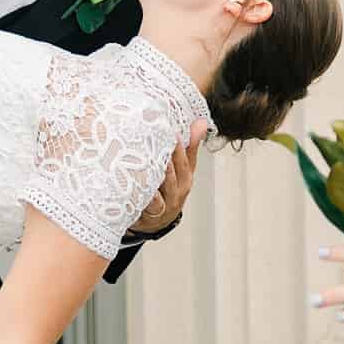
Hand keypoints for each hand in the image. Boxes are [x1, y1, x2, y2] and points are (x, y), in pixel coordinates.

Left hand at [128, 121, 206, 235]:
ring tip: (156, 163)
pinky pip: (152, 205)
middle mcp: (178, 190)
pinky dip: (149, 198)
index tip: (174, 131)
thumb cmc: (169, 192)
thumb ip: (189, 147)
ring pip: (165, 187)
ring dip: (161, 175)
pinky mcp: (152, 214)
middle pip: (176, 172)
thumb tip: (201, 122)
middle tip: (163, 142)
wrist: (155, 221)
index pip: (185, 160)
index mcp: (185, 177)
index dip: (181, 147)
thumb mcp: (182, 170)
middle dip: (171, 158)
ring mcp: (166, 203)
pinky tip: (143, 188)